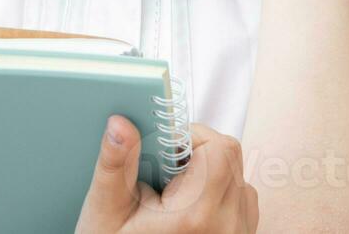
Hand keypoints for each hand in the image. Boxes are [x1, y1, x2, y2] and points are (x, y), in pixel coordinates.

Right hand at [75, 114, 257, 233]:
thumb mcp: (106, 209)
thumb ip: (116, 163)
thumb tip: (121, 124)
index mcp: (195, 215)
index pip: (219, 148)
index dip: (190, 135)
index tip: (162, 147)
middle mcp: (226, 226)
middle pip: (230, 157)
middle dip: (196, 151)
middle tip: (162, 172)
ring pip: (238, 176)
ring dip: (209, 172)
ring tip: (173, 194)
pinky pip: (242, 201)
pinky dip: (219, 193)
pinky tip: (188, 207)